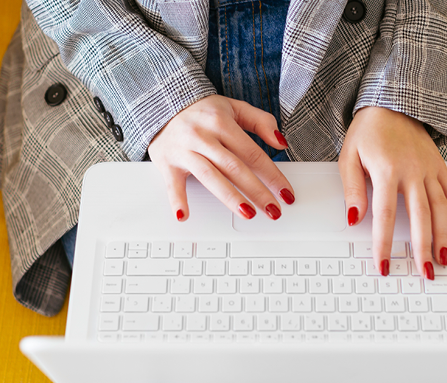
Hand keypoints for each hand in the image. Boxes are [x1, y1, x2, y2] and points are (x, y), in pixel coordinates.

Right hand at [148, 95, 294, 220]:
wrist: (161, 102)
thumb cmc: (201, 111)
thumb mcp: (234, 107)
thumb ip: (261, 122)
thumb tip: (281, 143)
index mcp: (222, 123)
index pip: (253, 153)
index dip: (272, 175)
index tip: (285, 192)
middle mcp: (203, 136)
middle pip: (235, 168)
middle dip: (257, 191)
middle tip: (273, 210)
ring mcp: (185, 150)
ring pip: (210, 176)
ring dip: (230, 197)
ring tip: (248, 213)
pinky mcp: (167, 163)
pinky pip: (173, 184)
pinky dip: (177, 201)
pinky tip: (184, 216)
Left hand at [338, 107, 446, 279]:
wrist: (392, 103)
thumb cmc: (367, 132)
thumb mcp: (348, 157)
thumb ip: (352, 189)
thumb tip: (354, 218)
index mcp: (386, 171)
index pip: (384, 215)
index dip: (384, 243)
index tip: (383, 265)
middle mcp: (412, 172)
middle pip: (419, 217)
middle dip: (422, 248)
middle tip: (424, 272)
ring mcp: (429, 170)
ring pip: (440, 209)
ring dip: (444, 237)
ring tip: (444, 260)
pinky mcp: (439, 166)